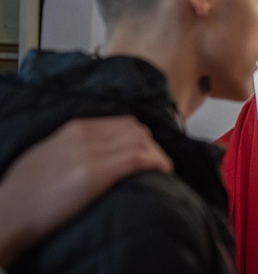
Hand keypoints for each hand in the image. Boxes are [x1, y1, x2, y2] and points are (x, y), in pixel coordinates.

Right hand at [0, 116, 171, 267]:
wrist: (5, 213)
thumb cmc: (23, 192)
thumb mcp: (49, 155)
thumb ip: (74, 148)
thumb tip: (97, 153)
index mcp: (74, 129)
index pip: (121, 122)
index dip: (139, 137)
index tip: (146, 150)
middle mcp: (84, 135)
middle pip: (135, 130)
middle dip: (151, 145)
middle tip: (156, 162)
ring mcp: (90, 153)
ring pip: (141, 141)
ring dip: (157, 154)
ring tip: (161, 168)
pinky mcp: (95, 174)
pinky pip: (139, 159)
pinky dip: (157, 162)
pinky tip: (163, 171)